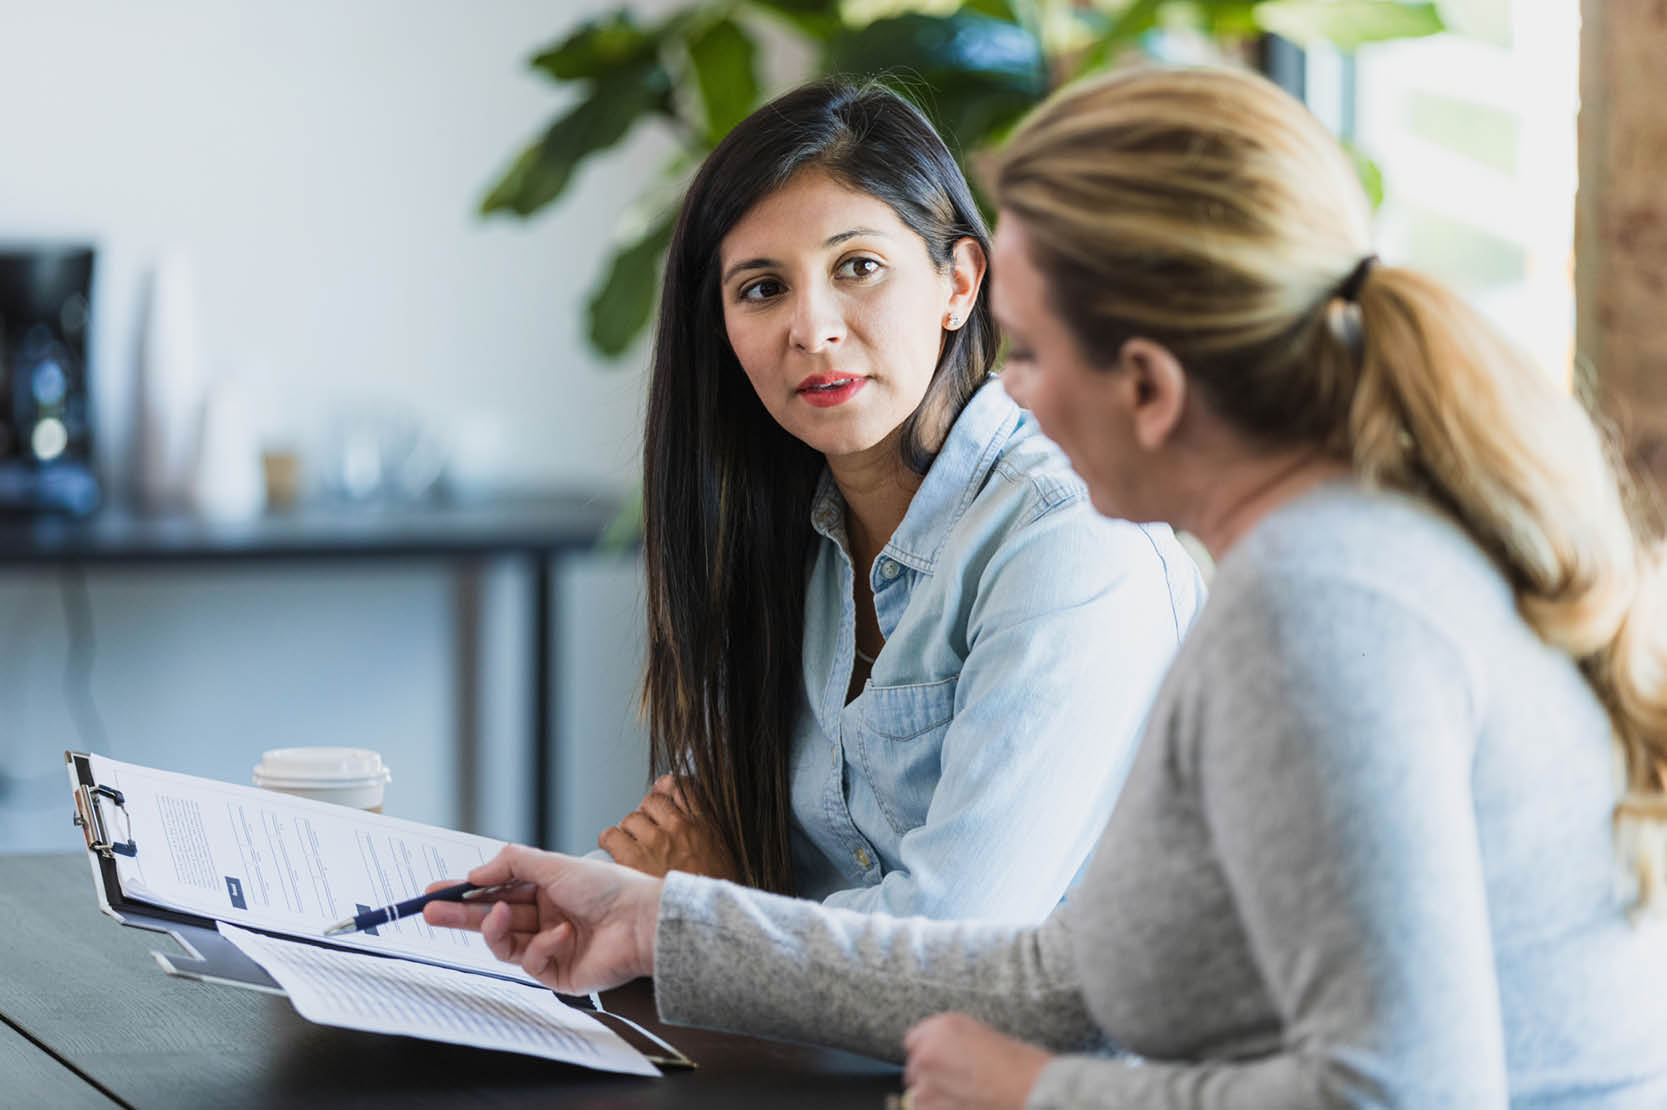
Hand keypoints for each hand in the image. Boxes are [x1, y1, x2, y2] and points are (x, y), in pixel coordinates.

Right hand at [422, 843, 661, 993]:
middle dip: (460, 915)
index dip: (466, 892)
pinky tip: (563, 933)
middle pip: (492, 919)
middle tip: (431, 913)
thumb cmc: (608, 888)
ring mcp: (550, 947)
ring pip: (504, 944)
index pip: (496, 892)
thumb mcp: (553, 864)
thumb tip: (476, 872)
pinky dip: (542, 946)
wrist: (641, 921)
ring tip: (500, 913)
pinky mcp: (558, 974)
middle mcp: (545, 917)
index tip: (435, 891)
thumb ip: (511, 865)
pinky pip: (532, 962)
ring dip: (496, 927)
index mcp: (546, 890)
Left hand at [599, 774, 740, 881]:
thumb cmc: (712, 892)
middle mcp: (680, 827)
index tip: (663, 800)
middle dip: (647, 815)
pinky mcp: (633, 859)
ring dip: (630, 832)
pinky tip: (619, 854)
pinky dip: (612, 843)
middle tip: (648, 835)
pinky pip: (611, 835)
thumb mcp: (722, 854)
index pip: (678, 786)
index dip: (666, 791)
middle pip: (651, 801)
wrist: (704, 923)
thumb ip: (705, 831)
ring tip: (635, 850)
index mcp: (705, 823)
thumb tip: (684, 815)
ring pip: (630, 819)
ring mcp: (656, 841)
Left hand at [900, 1013, 1052, 1109]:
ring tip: (963, 1098)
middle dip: (931, 1075)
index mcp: (942, 1028)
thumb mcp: (984, 1034)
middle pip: (915, 1067)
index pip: (914, 1040)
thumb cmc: (1019, 1064)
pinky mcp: (930, 1109)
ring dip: (935, 1096)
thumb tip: (944, 1050)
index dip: (930, 1052)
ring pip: (919, 1092)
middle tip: (956, 1082)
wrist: (1031, 1089)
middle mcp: (928, 1052)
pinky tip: (963, 1107)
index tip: (937, 1062)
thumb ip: (954, 1039)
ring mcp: (927, 1084)